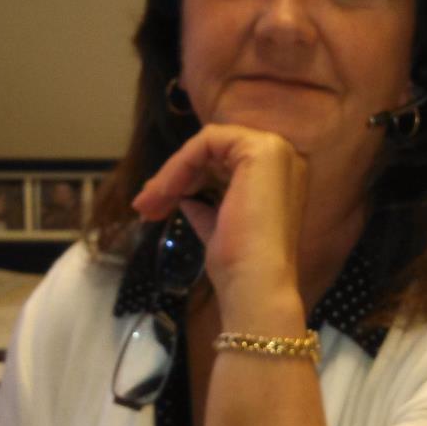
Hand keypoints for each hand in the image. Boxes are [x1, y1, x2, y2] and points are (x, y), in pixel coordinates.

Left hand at [133, 124, 307, 328]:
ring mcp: (274, 150)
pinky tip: (165, 192)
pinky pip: (206, 142)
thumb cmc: (239, 263)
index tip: (155, 208)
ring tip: (147, 205)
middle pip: (213, 153)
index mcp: (277, 177)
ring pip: (206, 146)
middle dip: (173, 178)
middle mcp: (282, 157)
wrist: (254, 283)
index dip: (187, 180)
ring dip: (171, 174)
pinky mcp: (259, 149)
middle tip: (144, 206)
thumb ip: (207, 209)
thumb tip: (187, 200)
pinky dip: (180, 165)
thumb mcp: (218, 228)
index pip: (223, 164)